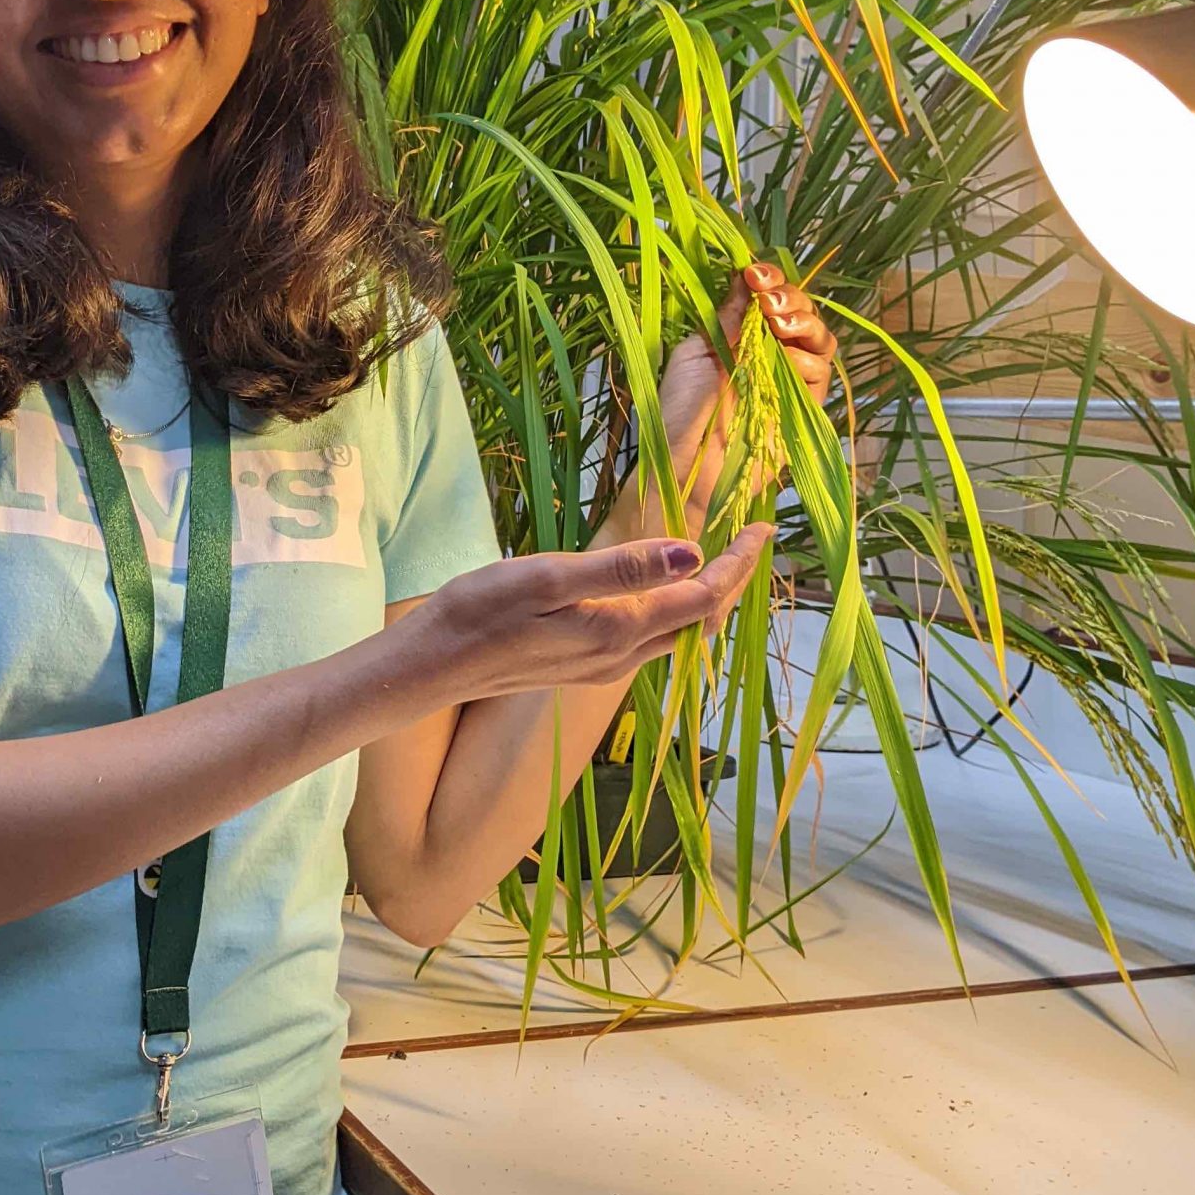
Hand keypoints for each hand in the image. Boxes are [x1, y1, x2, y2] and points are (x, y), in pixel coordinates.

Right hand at [411, 526, 773, 707]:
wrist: (429, 667)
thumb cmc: (478, 612)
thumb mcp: (547, 578)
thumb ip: (621, 568)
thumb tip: (692, 553)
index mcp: (619, 631)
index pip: (701, 594)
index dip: (738, 561)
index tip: (764, 526)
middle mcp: (620, 658)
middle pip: (697, 619)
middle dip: (730, 580)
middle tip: (751, 538)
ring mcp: (600, 669)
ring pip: (674, 634)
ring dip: (702, 598)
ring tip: (719, 560)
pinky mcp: (579, 669)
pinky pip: (646, 641)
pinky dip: (670, 611)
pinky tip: (660, 592)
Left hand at [659, 262, 836, 519]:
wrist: (688, 467)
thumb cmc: (681, 412)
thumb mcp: (696, 354)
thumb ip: (726, 319)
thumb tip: (744, 277)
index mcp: (740, 335)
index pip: (767, 297)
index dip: (769, 279)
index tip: (755, 273)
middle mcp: (770, 352)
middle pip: (800, 312)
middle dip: (790, 298)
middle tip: (770, 302)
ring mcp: (790, 379)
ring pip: (819, 339)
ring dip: (804, 324)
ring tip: (780, 326)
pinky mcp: (805, 407)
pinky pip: (821, 375)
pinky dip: (807, 363)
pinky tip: (787, 362)